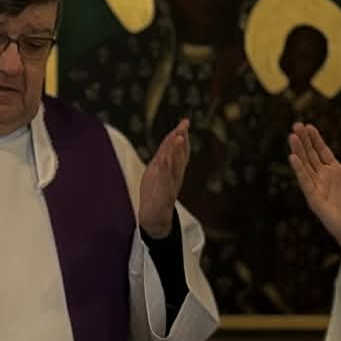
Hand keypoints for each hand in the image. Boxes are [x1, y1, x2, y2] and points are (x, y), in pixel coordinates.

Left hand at [138, 119, 190, 238]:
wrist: (156, 219)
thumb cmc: (156, 194)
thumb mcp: (159, 172)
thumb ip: (166, 157)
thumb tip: (171, 139)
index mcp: (173, 170)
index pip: (178, 150)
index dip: (181, 135)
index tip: (185, 121)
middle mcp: (174, 176)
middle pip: (178, 155)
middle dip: (181, 140)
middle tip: (184, 126)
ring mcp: (169, 185)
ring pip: (173, 165)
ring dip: (176, 151)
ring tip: (178, 137)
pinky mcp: (164, 196)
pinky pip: (165, 181)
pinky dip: (165, 170)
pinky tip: (164, 160)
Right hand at [287, 124, 340, 286]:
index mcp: (336, 172)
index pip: (322, 151)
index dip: (315, 139)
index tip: (309, 126)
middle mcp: (324, 178)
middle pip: (311, 155)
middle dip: (303, 141)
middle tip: (296, 125)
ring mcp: (318, 188)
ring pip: (305, 165)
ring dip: (298, 151)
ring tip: (292, 136)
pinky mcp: (314, 199)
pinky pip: (305, 182)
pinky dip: (299, 170)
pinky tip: (293, 157)